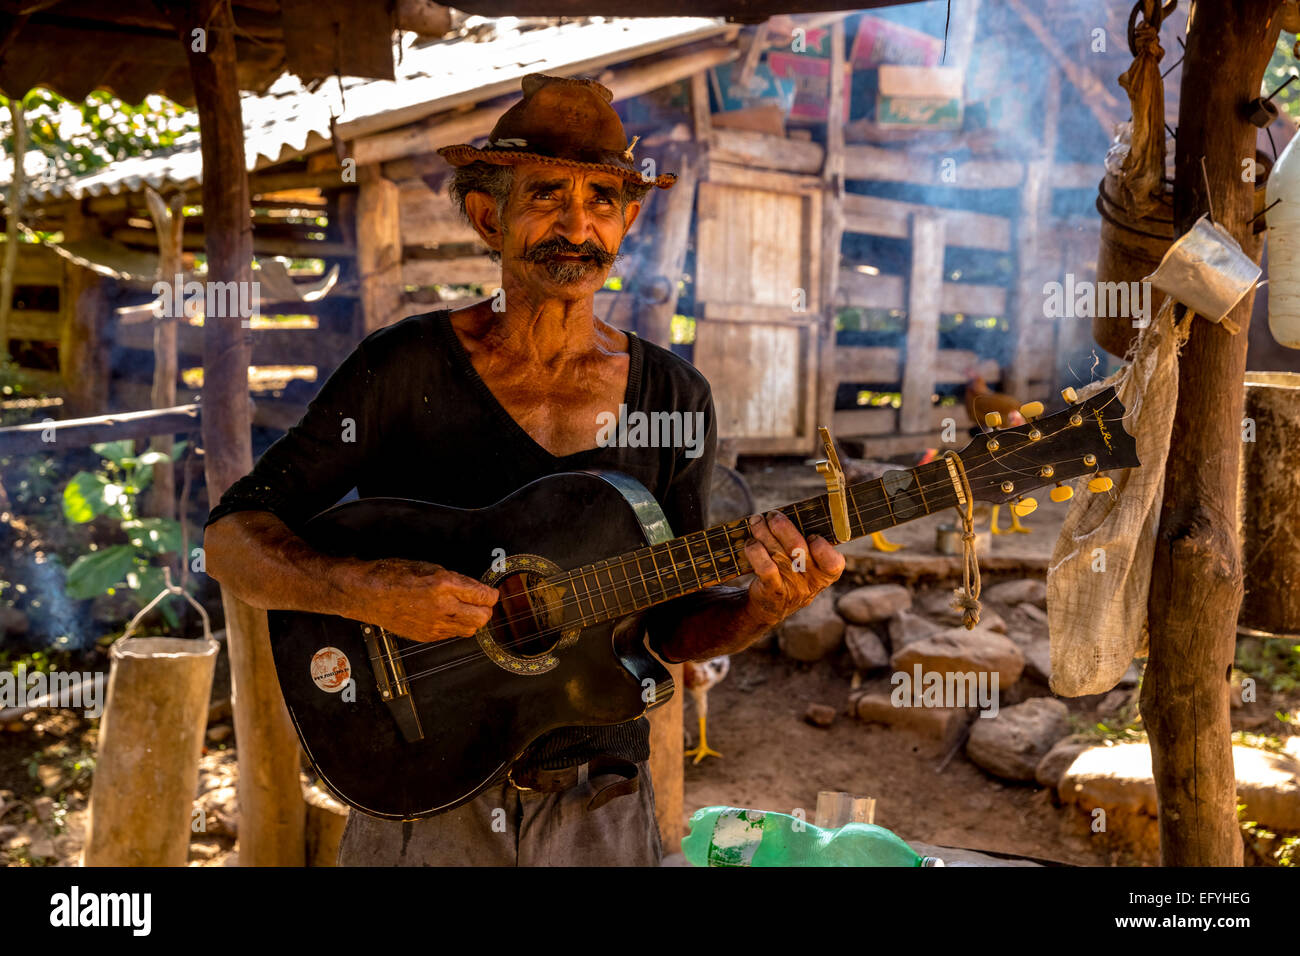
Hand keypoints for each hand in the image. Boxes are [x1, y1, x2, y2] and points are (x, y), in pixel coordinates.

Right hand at [345, 557, 498, 642]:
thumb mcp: (429, 567)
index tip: (491, 592)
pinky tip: (448, 616)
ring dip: (473, 619)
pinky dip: (456, 626)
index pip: (483, 595)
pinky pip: (453, 634)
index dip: (491, 594)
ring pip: (471, 629)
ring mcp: (435, 624)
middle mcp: (442, 607)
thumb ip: (455, 580)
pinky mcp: (427, 636)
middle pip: (483, 617)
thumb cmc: (394, 575)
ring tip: (465, 609)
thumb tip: (474, 589)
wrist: (368, 594)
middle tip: (481, 602)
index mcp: (444, 584)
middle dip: (486, 609)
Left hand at [743, 511, 844, 628]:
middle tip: (772, 515)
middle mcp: (811, 582)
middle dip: (782, 526)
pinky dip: (755, 550)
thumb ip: (807, 541)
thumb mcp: (808, 563)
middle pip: (798, 548)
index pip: (833, 563)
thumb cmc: (793, 572)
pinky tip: (751, 542)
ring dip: (763, 532)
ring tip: (757, 521)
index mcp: (827, 573)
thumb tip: (789, 513)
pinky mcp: (772, 590)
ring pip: (777, 552)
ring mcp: (792, 588)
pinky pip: (764, 566)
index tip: (812, 535)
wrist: (773, 605)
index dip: (822, 547)